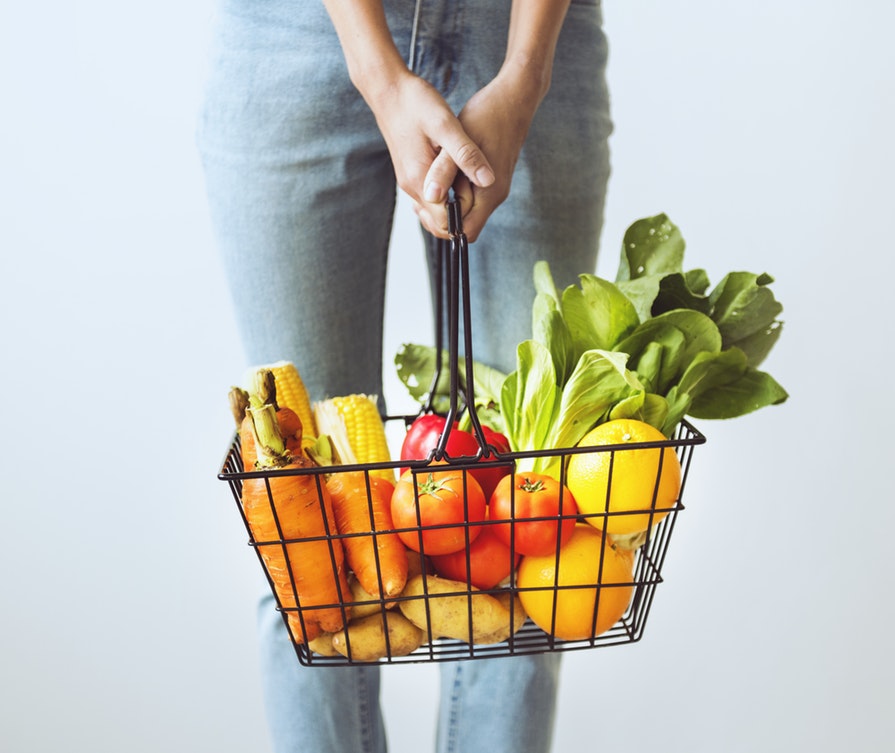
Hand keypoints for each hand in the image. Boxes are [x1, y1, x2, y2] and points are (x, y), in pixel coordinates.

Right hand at [365, 71, 495, 238]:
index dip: (465, 217)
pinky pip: (429, 197)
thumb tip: (488, 181)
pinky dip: (445, 196)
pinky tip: (459, 178)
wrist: (388, 89)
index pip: (444, 223)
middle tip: (481, 194)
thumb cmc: (416, 103)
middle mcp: (411, 186)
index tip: (482, 199)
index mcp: (420, 180)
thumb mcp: (447, 125)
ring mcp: (409, 181)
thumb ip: (466, 155)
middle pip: (437, 223)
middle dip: (460, 217)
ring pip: (433, 211)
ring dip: (453, 206)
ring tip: (472, 185)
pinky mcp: (410, 173)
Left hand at [419, 64, 544, 241]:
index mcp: (489, 194)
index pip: (463, 232)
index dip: (441, 225)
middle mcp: (494, 196)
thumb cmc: (487, 115)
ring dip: (446, 201)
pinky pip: (468, 196)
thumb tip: (431, 196)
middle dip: (441, 214)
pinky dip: (452, 190)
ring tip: (429, 180)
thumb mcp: (459, 141)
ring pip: (464, 211)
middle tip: (423, 191)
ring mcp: (494, 189)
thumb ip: (445, 171)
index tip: (423, 204)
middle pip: (463, 225)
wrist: (514, 98)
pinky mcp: (490, 179)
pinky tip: (440, 171)